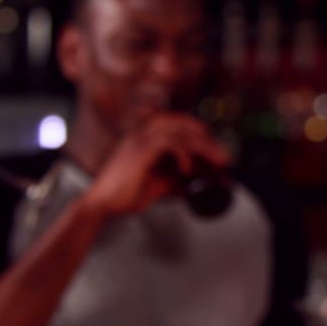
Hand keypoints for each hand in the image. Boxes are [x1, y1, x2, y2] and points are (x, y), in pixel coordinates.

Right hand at [80, 112, 229, 218]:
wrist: (102, 204)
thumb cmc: (126, 194)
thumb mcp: (160, 184)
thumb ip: (177, 180)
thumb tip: (198, 184)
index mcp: (145, 136)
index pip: (178, 121)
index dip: (199, 130)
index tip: (216, 146)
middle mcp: (142, 132)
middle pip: (183, 125)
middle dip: (208, 140)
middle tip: (224, 157)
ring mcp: (140, 139)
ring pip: (180, 133)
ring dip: (203, 147)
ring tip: (218, 162)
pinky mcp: (139, 151)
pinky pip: (169, 143)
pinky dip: (183, 154)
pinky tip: (188, 169)